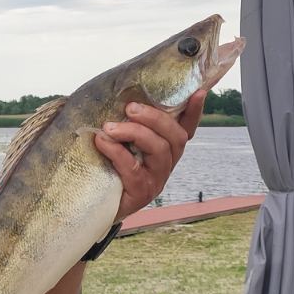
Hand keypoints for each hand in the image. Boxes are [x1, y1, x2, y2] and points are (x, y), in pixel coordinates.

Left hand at [93, 89, 205, 221]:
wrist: (95, 202)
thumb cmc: (108, 164)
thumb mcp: (118, 139)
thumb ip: (123, 120)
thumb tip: (114, 90)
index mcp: (166, 147)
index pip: (187, 127)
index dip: (195, 111)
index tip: (198, 92)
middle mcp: (167, 162)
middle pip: (176, 136)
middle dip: (155, 118)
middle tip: (130, 108)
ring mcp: (156, 179)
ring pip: (159, 150)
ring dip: (135, 133)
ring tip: (109, 127)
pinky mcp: (141, 193)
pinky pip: (134, 170)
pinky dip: (117, 152)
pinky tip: (102, 142)